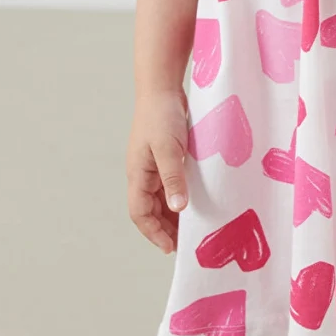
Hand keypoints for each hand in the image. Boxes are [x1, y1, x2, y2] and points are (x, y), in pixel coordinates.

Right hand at [126, 87, 190, 253]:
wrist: (163, 86)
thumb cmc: (162, 115)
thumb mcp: (168, 149)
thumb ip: (173, 178)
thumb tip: (178, 209)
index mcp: (138, 174)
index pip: (140, 213)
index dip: (154, 233)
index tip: (171, 248)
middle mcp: (143, 173)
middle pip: (151, 210)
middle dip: (166, 228)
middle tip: (187, 242)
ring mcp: (154, 165)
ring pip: (162, 197)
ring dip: (175, 213)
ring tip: (195, 226)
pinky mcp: (167, 156)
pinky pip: (172, 183)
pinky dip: (182, 195)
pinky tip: (198, 199)